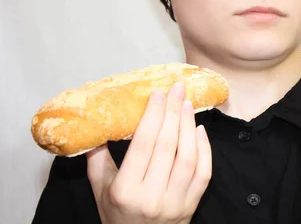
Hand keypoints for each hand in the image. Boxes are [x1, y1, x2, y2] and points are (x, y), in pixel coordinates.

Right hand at [86, 82, 211, 223]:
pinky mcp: (192, 205)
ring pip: (187, 157)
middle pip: (166, 146)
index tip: (158, 94)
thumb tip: (96, 123)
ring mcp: (175, 202)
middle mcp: (152, 196)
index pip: (143, 145)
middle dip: (173, 112)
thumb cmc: (117, 216)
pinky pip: (203, 173)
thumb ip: (97, 158)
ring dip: (188, 126)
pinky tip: (200, 130)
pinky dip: (204, 149)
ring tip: (187, 105)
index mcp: (126, 190)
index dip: (153, 115)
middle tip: (177, 89)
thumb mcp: (100, 190)